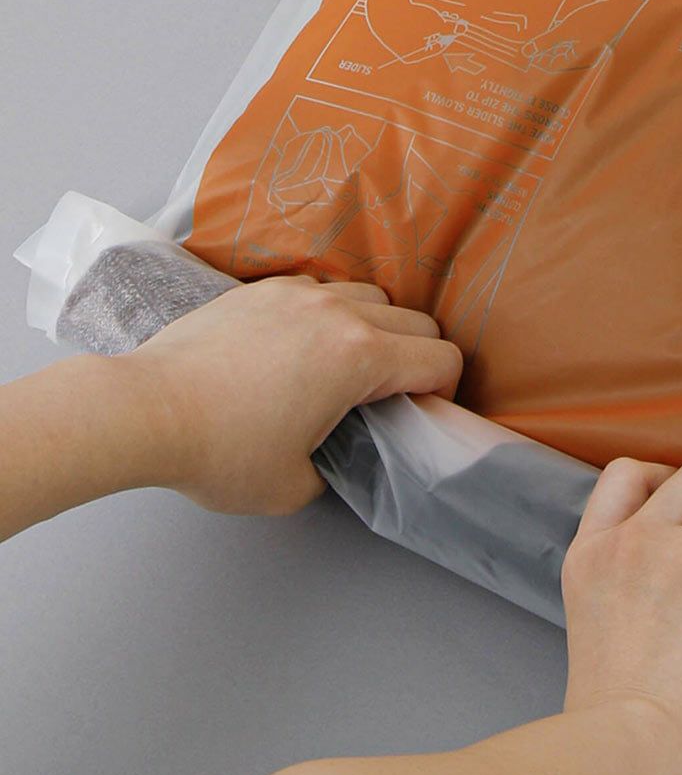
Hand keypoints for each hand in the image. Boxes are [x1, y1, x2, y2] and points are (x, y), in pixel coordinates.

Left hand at [119, 276, 462, 515]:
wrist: (143, 410)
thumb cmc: (217, 451)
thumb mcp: (293, 486)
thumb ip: (340, 465)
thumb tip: (344, 454)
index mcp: (360, 358)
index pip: (442, 359)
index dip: (446, 391)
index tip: (425, 412)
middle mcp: (339, 314)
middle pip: (418, 321)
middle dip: (419, 358)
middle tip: (394, 393)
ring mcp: (299, 294)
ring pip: (373, 296)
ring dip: (379, 327)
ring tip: (350, 363)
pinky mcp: (262, 289)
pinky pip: (322, 288)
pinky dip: (330, 312)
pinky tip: (302, 345)